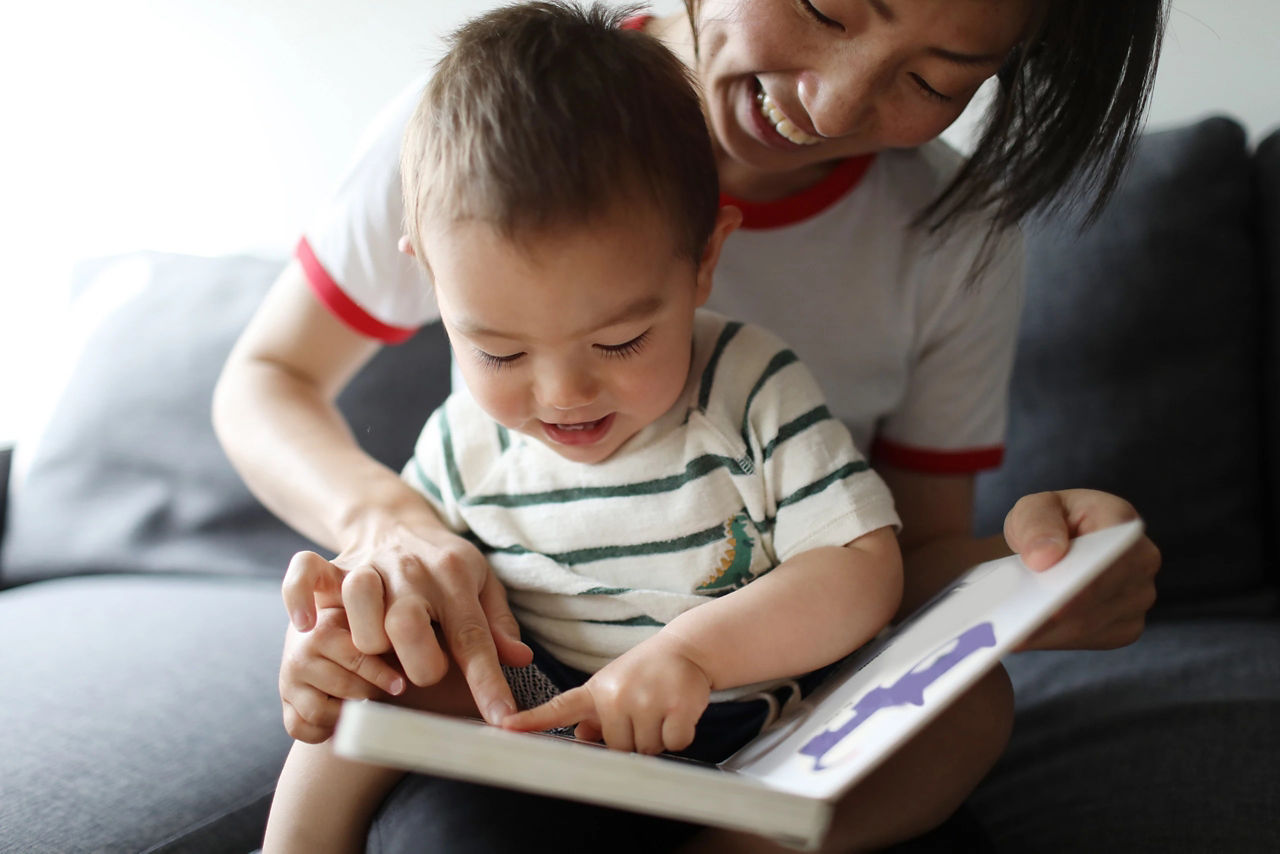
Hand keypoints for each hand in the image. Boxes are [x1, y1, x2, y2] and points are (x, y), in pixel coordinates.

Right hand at [279, 606, 406, 742]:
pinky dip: (322, 732)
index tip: (400, 685)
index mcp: (322, 631)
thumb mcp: (368, 620)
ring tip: (365, 704)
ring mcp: (288, 683)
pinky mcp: (285, 707)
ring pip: (320, 713)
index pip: (356, 659)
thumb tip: (411, 647)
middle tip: (386, 694)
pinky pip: (300, 730)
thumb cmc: (358, 632)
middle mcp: (299, 656)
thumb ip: (384, 628)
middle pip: (343, 689)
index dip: (382, 675)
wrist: (320, 637)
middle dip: (370, 693)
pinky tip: (341, 719)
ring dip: (347, 714)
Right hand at [281, 518, 531, 724]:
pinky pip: (304, 573)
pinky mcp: (332, 567)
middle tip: (418, 675)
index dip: (487, 682)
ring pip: (359, 598)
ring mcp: (369, 566)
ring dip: (365, 637)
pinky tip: (304, 622)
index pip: (473, 636)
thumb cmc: (446, 566)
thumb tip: (520, 659)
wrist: (394, 519)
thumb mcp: (483, 586)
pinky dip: (299, 597)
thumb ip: (498, 625)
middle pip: (408, 621)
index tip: (500, 719)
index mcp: (455, 577)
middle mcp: (412, 570)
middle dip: (417, 661)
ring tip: (376, 652)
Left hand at [502, 636, 712, 754]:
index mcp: (595, 690)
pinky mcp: (676, 707)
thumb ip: (593, 713)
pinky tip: (679, 711)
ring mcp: (646, 700)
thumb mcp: (613, 685)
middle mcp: (616, 693)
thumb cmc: (646, 672)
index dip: (531, 721)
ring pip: (645, 749)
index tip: (505, 727)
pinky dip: (680, 734)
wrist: (687, 648)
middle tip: (645, 710)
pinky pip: (673, 743)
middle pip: (618, 747)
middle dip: (634, 737)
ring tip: (661, 708)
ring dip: (657, 737)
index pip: (558, 708)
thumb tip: (581, 736)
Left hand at [1005, 489, 1159, 650]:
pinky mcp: (1125, 625)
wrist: (1059, 541)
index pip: (1111, 554)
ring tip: (1008, 632)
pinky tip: (1024, 637)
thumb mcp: (1035, 507)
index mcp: (1122, 522)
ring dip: (1047, 631)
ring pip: (1090, 624)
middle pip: (1098, 598)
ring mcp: (1138, 597)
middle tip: (1014, 625)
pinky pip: (1088, 639)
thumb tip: (1045, 558)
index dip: (1085, 583)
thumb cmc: (1050, 520)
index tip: (1054, 605)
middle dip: (1054, 614)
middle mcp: (1141, 562)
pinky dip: (1053, 639)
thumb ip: (1037, 524)